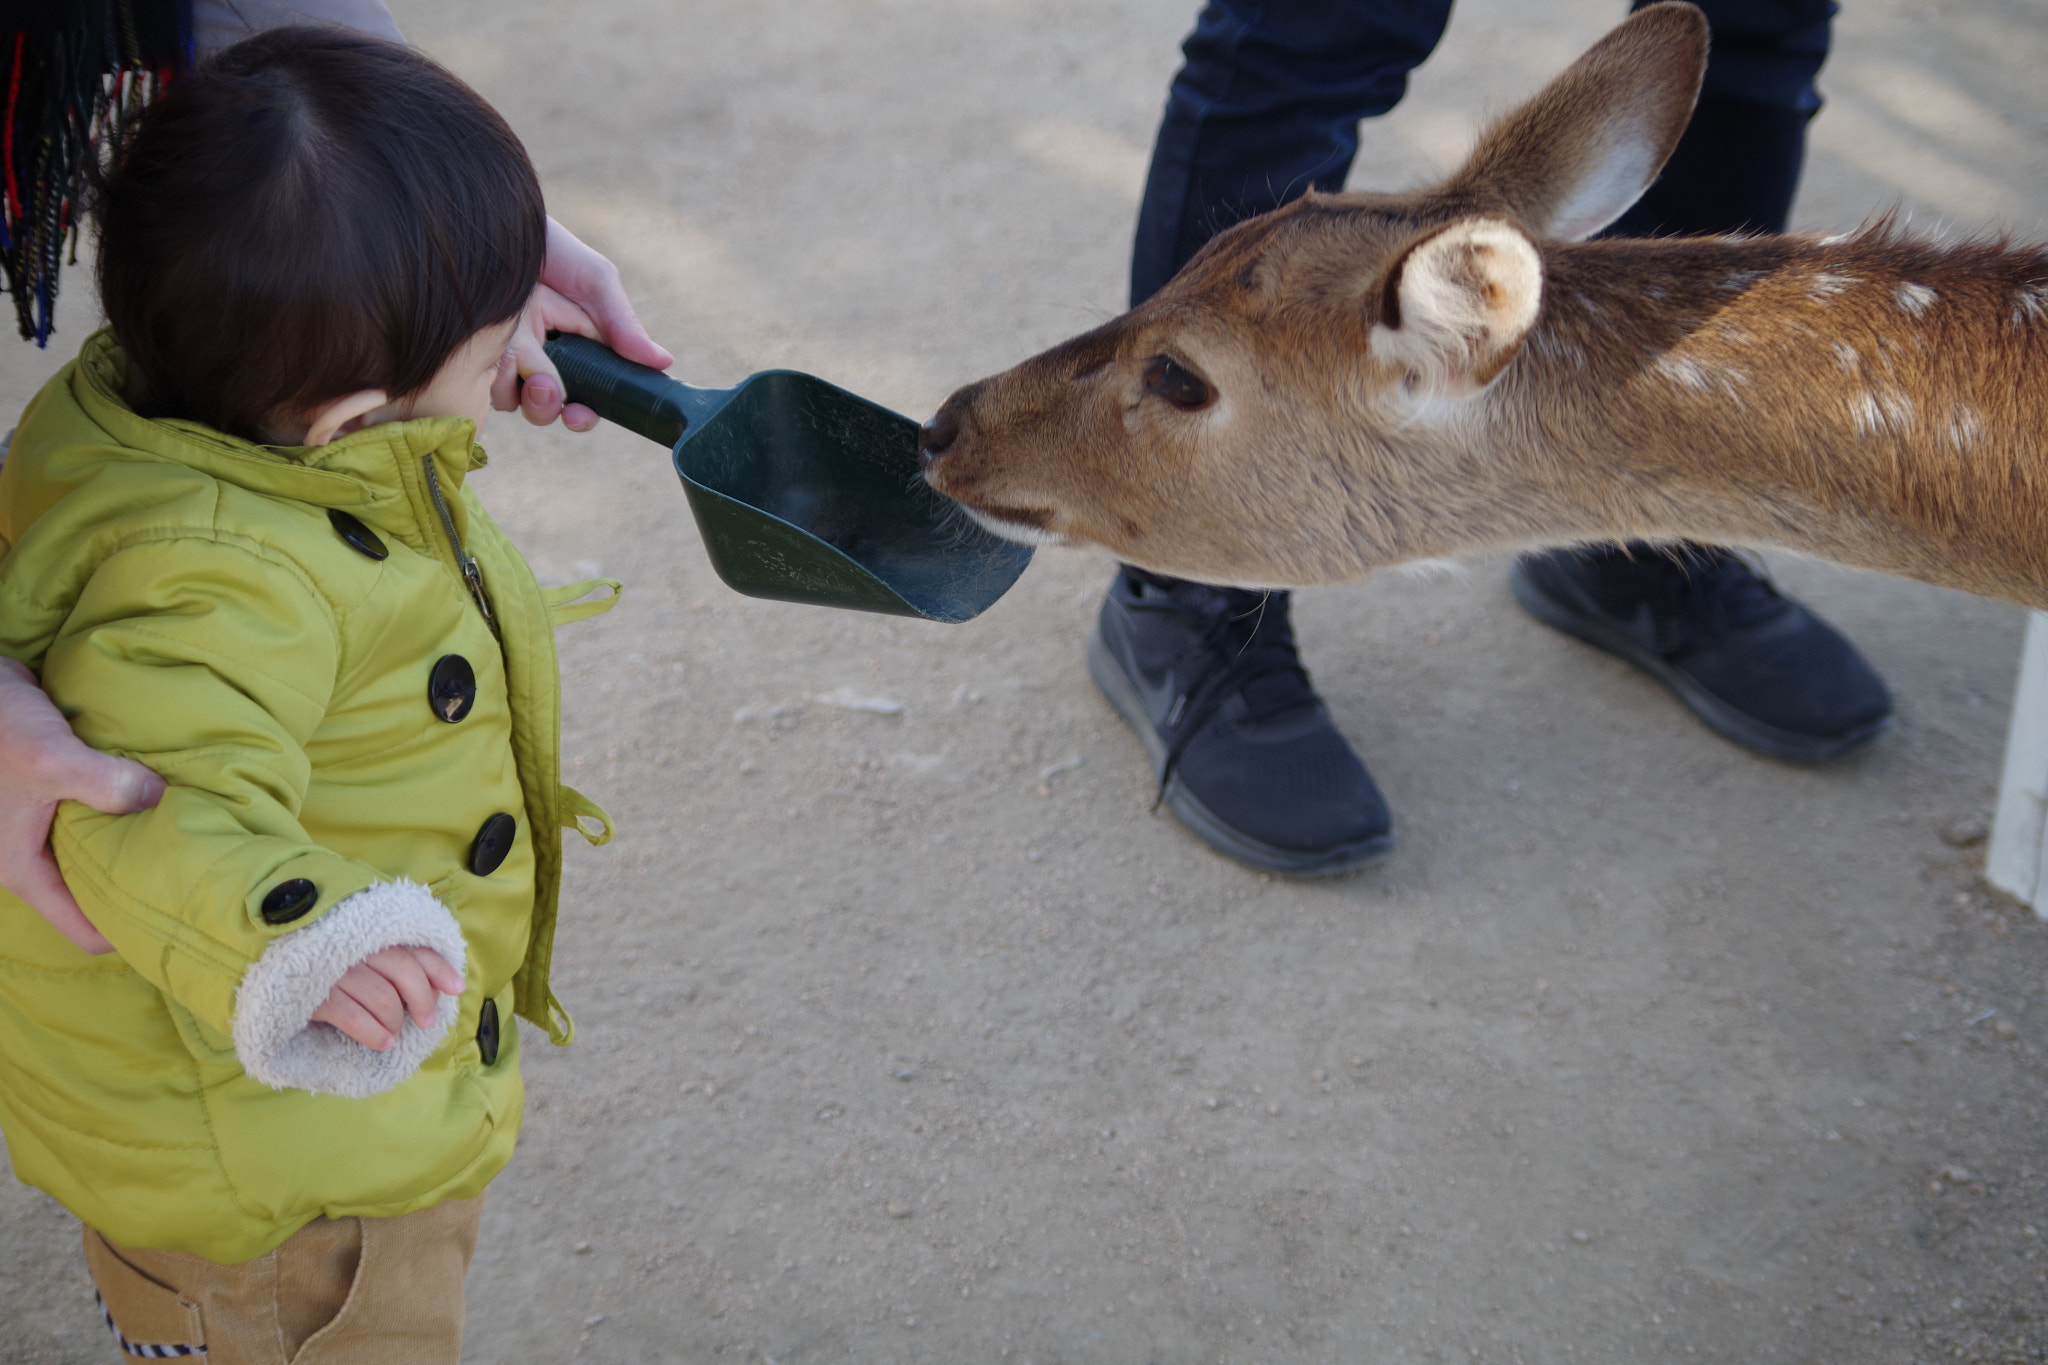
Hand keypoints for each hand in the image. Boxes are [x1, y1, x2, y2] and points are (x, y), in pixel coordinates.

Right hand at [0, 657, 165, 953]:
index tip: (181, 922)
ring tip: (194, 841)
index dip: (128, 935)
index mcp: (24, 869)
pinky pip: (104, 819)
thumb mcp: (48, 757)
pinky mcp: (61, 796)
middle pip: (100, 897)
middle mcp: (34, 856)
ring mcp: (47, 828)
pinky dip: (132, 814)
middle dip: (144, 888)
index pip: (84, 932)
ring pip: (105, 855)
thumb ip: (103, 783)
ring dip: (140, 845)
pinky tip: (170, 802)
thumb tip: (158, 799)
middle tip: (201, 881)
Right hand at [310, 945, 464, 1051]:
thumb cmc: (328, 973)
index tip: (457, 988)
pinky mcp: (314, 995)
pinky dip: (373, 1033)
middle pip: (402, 970)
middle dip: (422, 999)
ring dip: (395, 1021)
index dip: (438, 968)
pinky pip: (353, 1016)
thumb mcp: (362, 963)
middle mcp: (353, 948)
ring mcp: (333, 970)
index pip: (412, 949)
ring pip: (382, 997)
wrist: (272, 978)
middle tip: (427, 1021)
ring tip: (394, 1034)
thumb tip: (436, 989)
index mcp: (368, 938)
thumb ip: (394, 968)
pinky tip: (383, 1043)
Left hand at [495, 217, 674, 431]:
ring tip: (510, 352)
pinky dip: (486, 372)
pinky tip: (491, 347)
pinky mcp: (471, 352)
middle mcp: (537, 358)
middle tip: (542, 389)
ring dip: (512, 385)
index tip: (578, 414)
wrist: (493, 218)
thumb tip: (664, 363)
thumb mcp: (596, 282)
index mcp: (574, 351)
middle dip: (546, 406)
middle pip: (546, 408)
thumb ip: (624, 325)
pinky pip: (477, 383)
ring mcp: (500, 356)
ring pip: (510, 400)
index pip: (585, 397)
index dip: (583, 414)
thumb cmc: (550, 245)